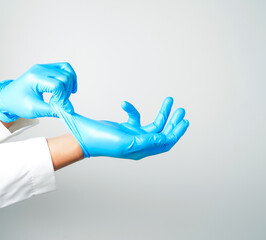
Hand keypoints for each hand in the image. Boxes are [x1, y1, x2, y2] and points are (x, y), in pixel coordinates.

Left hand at [0, 62, 76, 121]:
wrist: (8, 97)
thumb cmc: (18, 103)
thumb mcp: (34, 110)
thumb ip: (52, 110)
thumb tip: (69, 110)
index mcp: (34, 78)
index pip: (57, 86)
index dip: (62, 98)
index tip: (62, 108)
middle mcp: (39, 69)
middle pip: (64, 78)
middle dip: (66, 93)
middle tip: (60, 103)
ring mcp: (43, 67)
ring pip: (67, 72)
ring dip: (70, 85)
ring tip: (65, 97)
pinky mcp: (47, 68)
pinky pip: (64, 68)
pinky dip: (70, 77)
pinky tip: (70, 88)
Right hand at [53, 97, 188, 159]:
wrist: (81, 138)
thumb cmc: (100, 141)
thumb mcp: (125, 141)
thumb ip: (145, 141)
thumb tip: (165, 139)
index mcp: (140, 149)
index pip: (164, 143)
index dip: (176, 133)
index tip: (184, 121)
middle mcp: (139, 144)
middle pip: (162, 134)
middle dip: (173, 122)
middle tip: (181, 110)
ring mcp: (132, 136)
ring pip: (153, 125)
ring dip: (162, 114)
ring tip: (170, 101)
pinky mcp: (124, 129)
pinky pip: (134, 118)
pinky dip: (133, 110)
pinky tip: (125, 103)